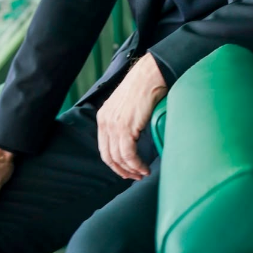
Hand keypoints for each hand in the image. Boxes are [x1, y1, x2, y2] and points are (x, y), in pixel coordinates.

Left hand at [97, 53, 166, 179]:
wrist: (149, 75)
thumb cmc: (143, 87)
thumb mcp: (127, 106)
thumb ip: (125, 121)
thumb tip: (133, 138)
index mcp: (103, 117)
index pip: (105, 148)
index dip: (115, 163)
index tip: (127, 170)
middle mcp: (105, 122)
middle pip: (109, 156)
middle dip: (122, 170)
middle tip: (135, 176)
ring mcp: (114, 125)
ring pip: (119, 158)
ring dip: (131, 170)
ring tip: (143, 173)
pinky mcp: (125, 127)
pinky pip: (128, 154)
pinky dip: (136, 164)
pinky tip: (144, 167)